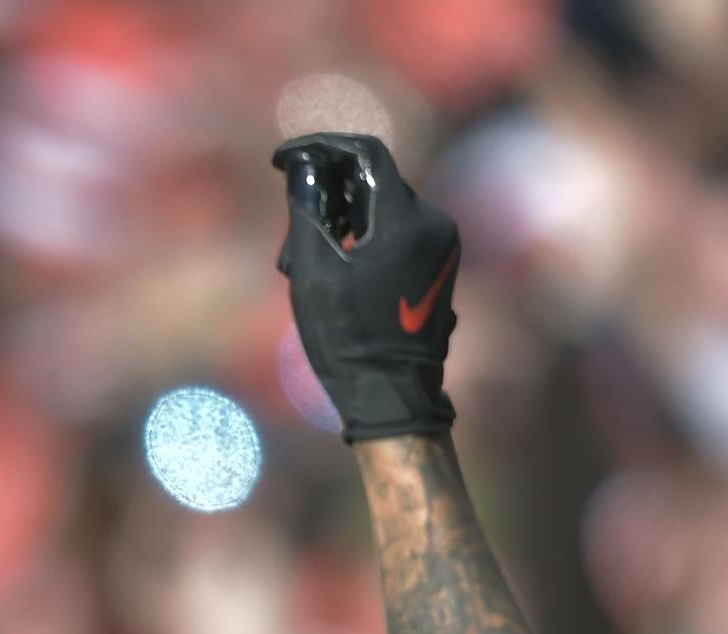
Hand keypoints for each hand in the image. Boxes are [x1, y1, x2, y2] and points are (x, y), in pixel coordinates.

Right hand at [273, 132, 458, 440]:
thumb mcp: (313, 272)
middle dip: (327, 194)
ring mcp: (443, 242)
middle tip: (291, 232)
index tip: (284, 158)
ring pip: (384, 207)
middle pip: (373, 181)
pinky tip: (338, 268)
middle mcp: (434, 221)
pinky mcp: (441, 262)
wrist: (393, 393)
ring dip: (343, 218)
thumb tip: (301, 166)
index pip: (365, 153)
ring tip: (308, 260)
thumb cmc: (347, 337)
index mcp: (406, 218)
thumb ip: (305, 210)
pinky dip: (365, 235)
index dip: (320, 146)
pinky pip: (398, 230)